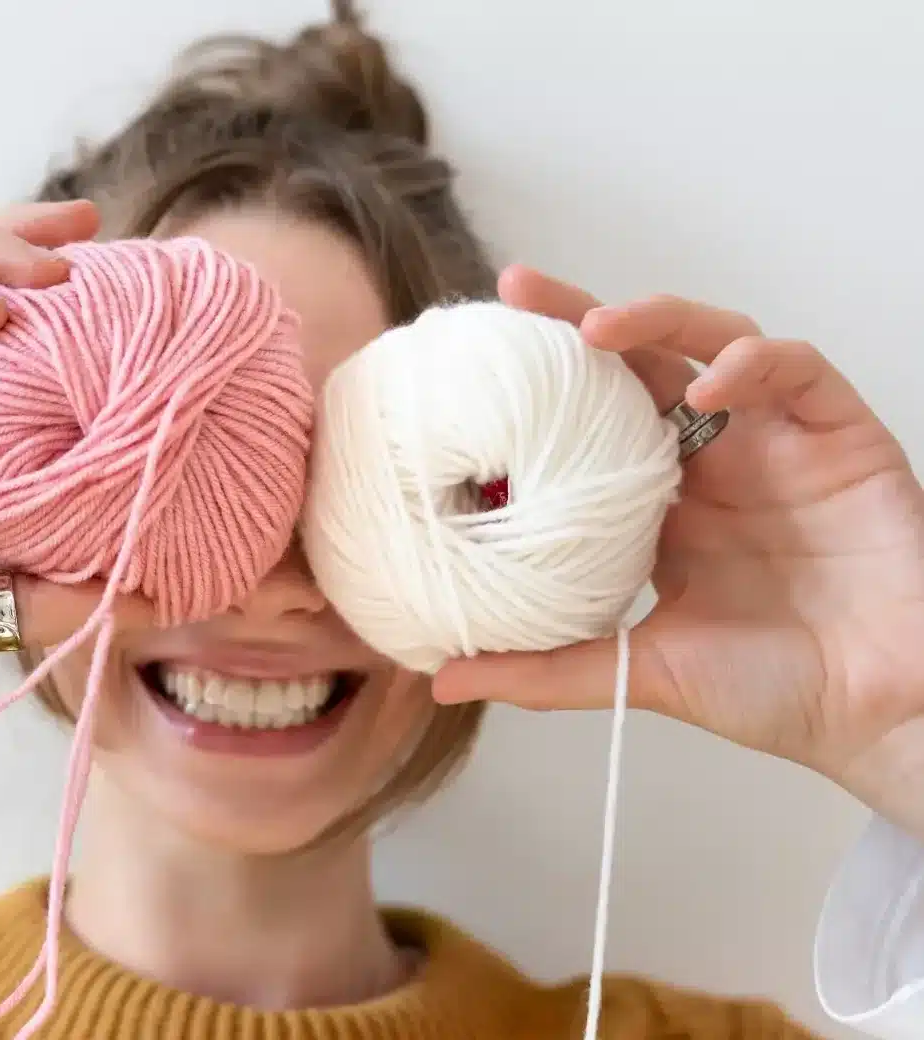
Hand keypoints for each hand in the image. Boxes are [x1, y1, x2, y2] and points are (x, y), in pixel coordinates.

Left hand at [433, 266, 923, 837]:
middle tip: (519, 289)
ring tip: (598, 329)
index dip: (540, 384)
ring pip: (713, 340)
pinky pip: (797, 368)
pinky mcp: (840, 432)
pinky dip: (752, 363)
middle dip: (581, 317)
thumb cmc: (770, 690)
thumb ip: (544, 669)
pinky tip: (708, 387)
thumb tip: (441, 677)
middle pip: (640, 359)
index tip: (474, 360)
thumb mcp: (636, 672)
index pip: (590, 418)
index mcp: (659, 502)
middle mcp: (712, 457)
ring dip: (658, 319)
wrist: (878, 713)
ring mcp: (775, 439)